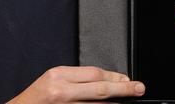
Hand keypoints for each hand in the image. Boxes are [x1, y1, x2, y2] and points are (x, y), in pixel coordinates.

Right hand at [8, 66, 144, 102]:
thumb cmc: (35, 97)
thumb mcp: (53, 78)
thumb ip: (76, 78)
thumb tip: (103, 80)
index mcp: (58, 76)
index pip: (93, 74)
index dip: (113, 76)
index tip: (126, 78)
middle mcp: (62, 92)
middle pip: (100, 89)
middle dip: (122, 88)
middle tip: (138, 88)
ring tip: (126, 100)